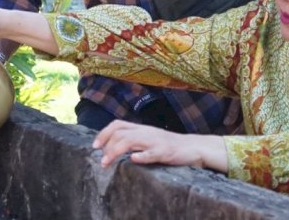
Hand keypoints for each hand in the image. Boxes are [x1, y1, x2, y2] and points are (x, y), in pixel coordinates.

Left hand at [92, 120, 228, 170]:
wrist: (193, 147)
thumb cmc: (168, 145)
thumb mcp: (148, 138)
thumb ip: (133, 139)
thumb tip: (112, 145)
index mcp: (141, 129)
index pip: (117, 125)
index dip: (103, 133)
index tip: (94, 146)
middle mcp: (146, 132)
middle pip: (120, 133)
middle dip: (106, 146)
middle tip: (101, 161)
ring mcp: (155, 141)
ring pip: (131, 141)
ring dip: (115, 152)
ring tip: (107, 163)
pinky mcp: (165, 152)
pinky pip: (151, 153)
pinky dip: (141, 156)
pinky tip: (133, 160)